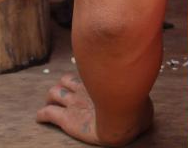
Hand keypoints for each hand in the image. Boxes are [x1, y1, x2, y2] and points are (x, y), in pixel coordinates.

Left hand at [37, 73, 152, 146]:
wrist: (124, 119)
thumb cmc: (135, 104)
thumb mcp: (138, 88)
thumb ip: (136, 80)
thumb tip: (147, 67)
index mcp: (99, 82)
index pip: (85, 72)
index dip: (81, 77)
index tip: (81, 80)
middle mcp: (83, 90)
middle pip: (65, 81)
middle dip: (63, 86)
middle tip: (64, 93)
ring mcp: (73, 103)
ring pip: (53, 93)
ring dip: (51, 98)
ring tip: (50, 103)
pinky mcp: (66, 119)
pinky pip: (47, 114)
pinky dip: (42, 115)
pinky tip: (40, 118)